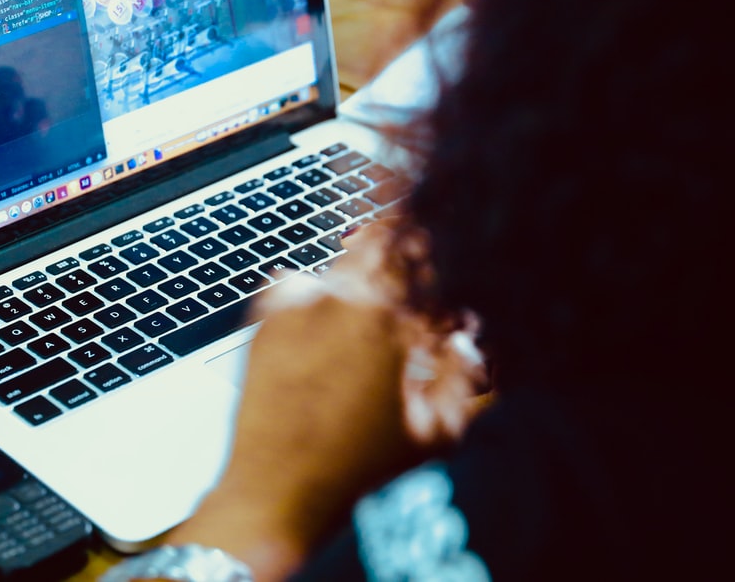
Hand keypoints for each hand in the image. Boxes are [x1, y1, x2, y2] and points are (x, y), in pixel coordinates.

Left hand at [162, 227, 485, 579]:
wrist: (280, 490)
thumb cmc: (357, 467)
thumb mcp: (437, 431)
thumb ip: (466, 374)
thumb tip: (470, 336)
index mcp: (386, 318)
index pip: (423, 257)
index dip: (439, 261)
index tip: (441, 274)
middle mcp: (339, 299)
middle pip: (381, 245)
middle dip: (401, 259)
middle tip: (406, 286)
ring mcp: (297, 304)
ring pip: (340, 264)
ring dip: (359, 279)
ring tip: (363, 323)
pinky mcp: (264, 318)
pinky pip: (297, 283)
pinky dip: (314, 295)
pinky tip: (324, 327)